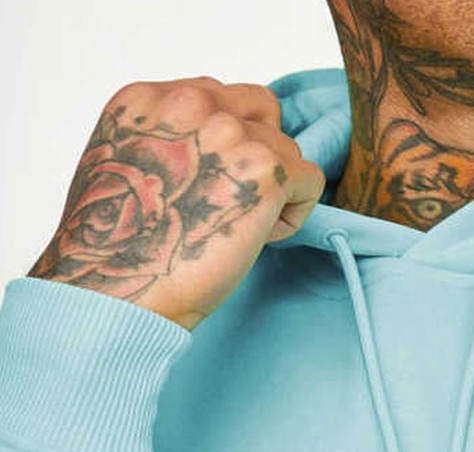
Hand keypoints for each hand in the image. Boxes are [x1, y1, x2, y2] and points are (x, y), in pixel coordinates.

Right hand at [29, 77, 324, 329]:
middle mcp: (188, 103)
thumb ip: (170, 139)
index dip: (230, 143)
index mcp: (148, 99)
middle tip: (232, 205)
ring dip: (275, 193)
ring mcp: (230, 133)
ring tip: (236, 227)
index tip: (209, 185)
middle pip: (263, 114)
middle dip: (259, 158)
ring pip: (289, 151)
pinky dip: (294, 215)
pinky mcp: (266, 170)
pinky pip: (311, 180)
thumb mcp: (129, 167)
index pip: (221, 97)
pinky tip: (259, 238)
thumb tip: (220, 147)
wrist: (121, 291)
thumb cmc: (123, 248)